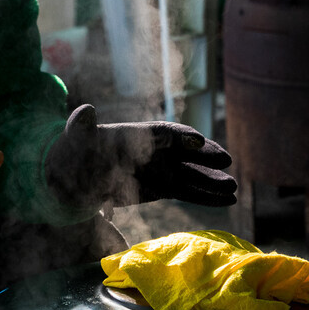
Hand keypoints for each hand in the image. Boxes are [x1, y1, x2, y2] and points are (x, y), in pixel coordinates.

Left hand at [48, 104, 235, 206]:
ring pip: (192, 174)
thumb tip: (84, 110)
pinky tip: (228, 200)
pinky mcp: (164, 187)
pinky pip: (190, 191)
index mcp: (137, 134)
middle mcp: (155, 150)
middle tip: (226, 159)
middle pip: (185, 151)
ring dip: (212, 180)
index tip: (197, 140)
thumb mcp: (76, 138)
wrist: (76, 174)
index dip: (180, 135)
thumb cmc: (75, 151)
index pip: (163, 132)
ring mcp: (162, 168)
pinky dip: (208, 196)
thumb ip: (81, 126)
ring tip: (233, 188)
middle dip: (205, 155)